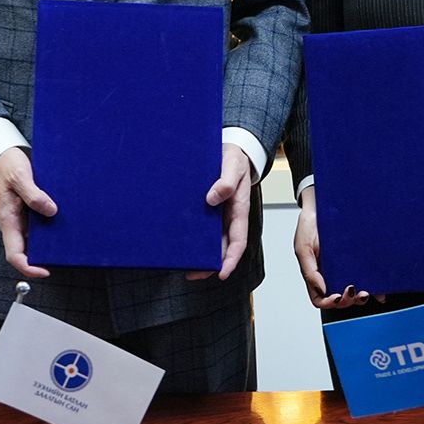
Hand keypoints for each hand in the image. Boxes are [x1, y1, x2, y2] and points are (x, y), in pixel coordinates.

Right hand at [0, 147, 55, 278]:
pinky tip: (64, 225)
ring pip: (34, 241)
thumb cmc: (8, 165)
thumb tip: (51, 211)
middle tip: (64, 257)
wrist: (3, 156)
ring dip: (48, 245)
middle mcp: (14, 224)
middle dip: (43, 259)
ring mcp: (21, 219)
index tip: (45, 270)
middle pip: (26, 252)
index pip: (14, 254)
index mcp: (7, 220)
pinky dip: (50, 230)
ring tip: (68, 243)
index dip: (28, 267)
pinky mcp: (28, 212)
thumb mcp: (20, 176)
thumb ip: (33, 194)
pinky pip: (39, 227)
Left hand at [188, 144, 253, 280]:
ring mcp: (220, 215)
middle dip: (211, 264)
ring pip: (213, 241)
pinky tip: (183, 244)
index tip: (222, 273)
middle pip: (223, 247)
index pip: (238, 241)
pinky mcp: (209, 210)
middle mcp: (230, 217)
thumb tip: (213, 198)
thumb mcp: (232, 166)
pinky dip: (196, 239)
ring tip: (184, 266)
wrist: (231, 149)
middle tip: (192, 274)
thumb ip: (226, 181)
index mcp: (239, 210)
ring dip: (202, 255)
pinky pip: (204, 229)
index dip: (230, 259)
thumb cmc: (234, 158)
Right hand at [292, 186, 374, 309]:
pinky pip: (367, 275)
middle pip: (339, 298)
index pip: (320, 298)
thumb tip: (322, 289)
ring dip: (360, 297)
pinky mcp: (357, 259)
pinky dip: (375, 286)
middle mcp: (331, 273)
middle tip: (354, 291)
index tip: (336, 297)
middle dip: (347, 300)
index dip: (329, 302)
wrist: (323, 203)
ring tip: (366, 292)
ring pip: (354, 291)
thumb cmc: (308, 224)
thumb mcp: (302, 247)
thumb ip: (309, 270)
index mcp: (316, 274)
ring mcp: (345, 267)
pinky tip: (379, 289)